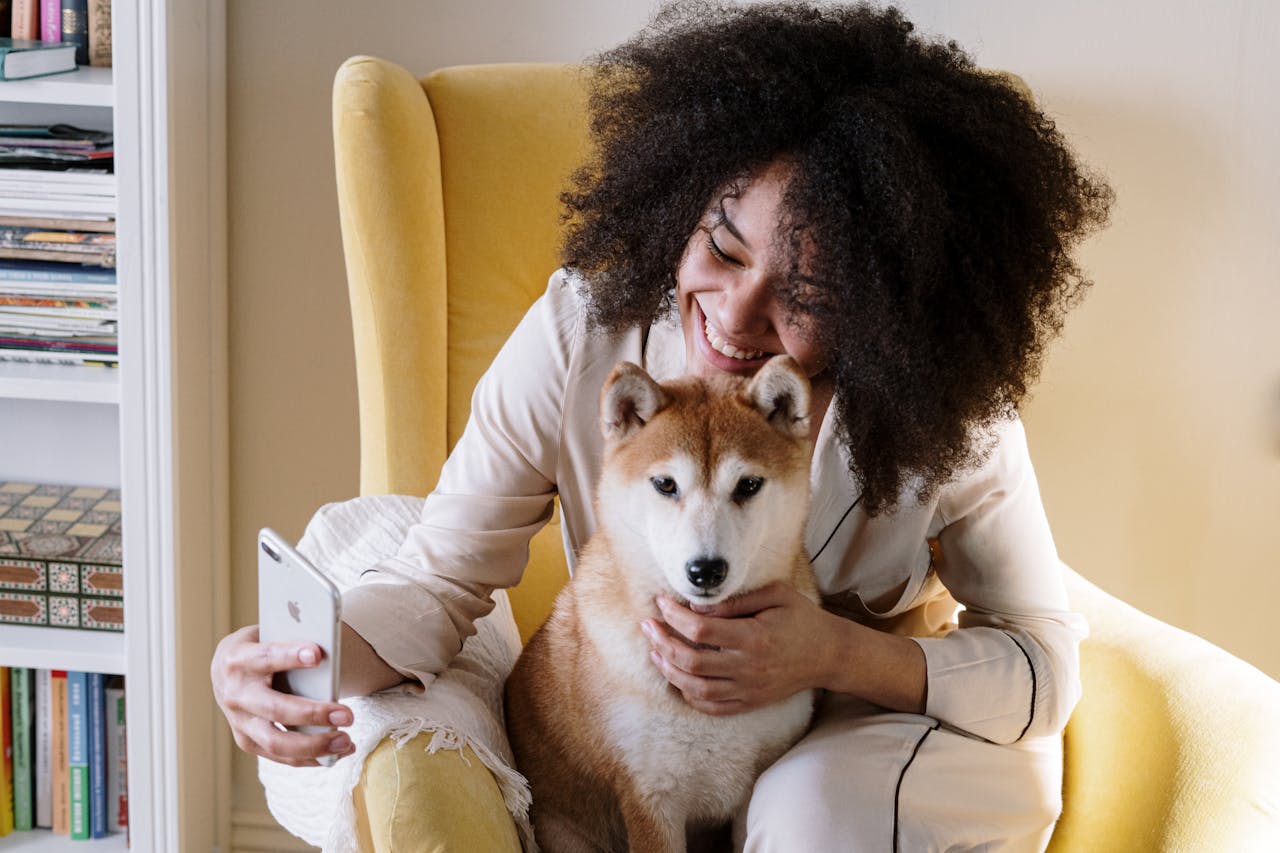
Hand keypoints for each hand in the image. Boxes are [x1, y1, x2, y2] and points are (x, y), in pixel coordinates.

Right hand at [210, 624, 354, 766]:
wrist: (227, 670)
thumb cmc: (260, 648)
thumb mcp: (268, 636)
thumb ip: (292, 642)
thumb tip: (329, 651)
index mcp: (238, 659)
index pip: (266, 657)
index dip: (290, 656)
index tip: (318, 654)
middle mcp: (235, 694)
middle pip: (274, 709)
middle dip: (313, 713)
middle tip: (347, 715)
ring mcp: (239, 722)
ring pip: (276, 742)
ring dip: (315, 745)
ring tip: (346, 741)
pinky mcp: (247, 741)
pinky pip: (280, 756)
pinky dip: (310, 757)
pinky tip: (336, 752)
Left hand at [640, 582, 836, 715]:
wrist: (829, 655)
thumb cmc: (802, 618)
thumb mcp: (776, 595)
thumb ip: (735, 601)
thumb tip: (696, 606)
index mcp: (754, 637)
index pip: (701, 629)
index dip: (675, 616)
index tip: (662, 602)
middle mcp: (748, 667)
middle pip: (691, 661)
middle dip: (662, 642)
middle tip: (648, 626)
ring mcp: (748, 689)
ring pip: (696, 689)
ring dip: (669, 671)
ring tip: (655, 652)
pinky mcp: (750, 702)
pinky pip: (712, 707)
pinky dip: (690, 696)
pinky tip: (678, 679)